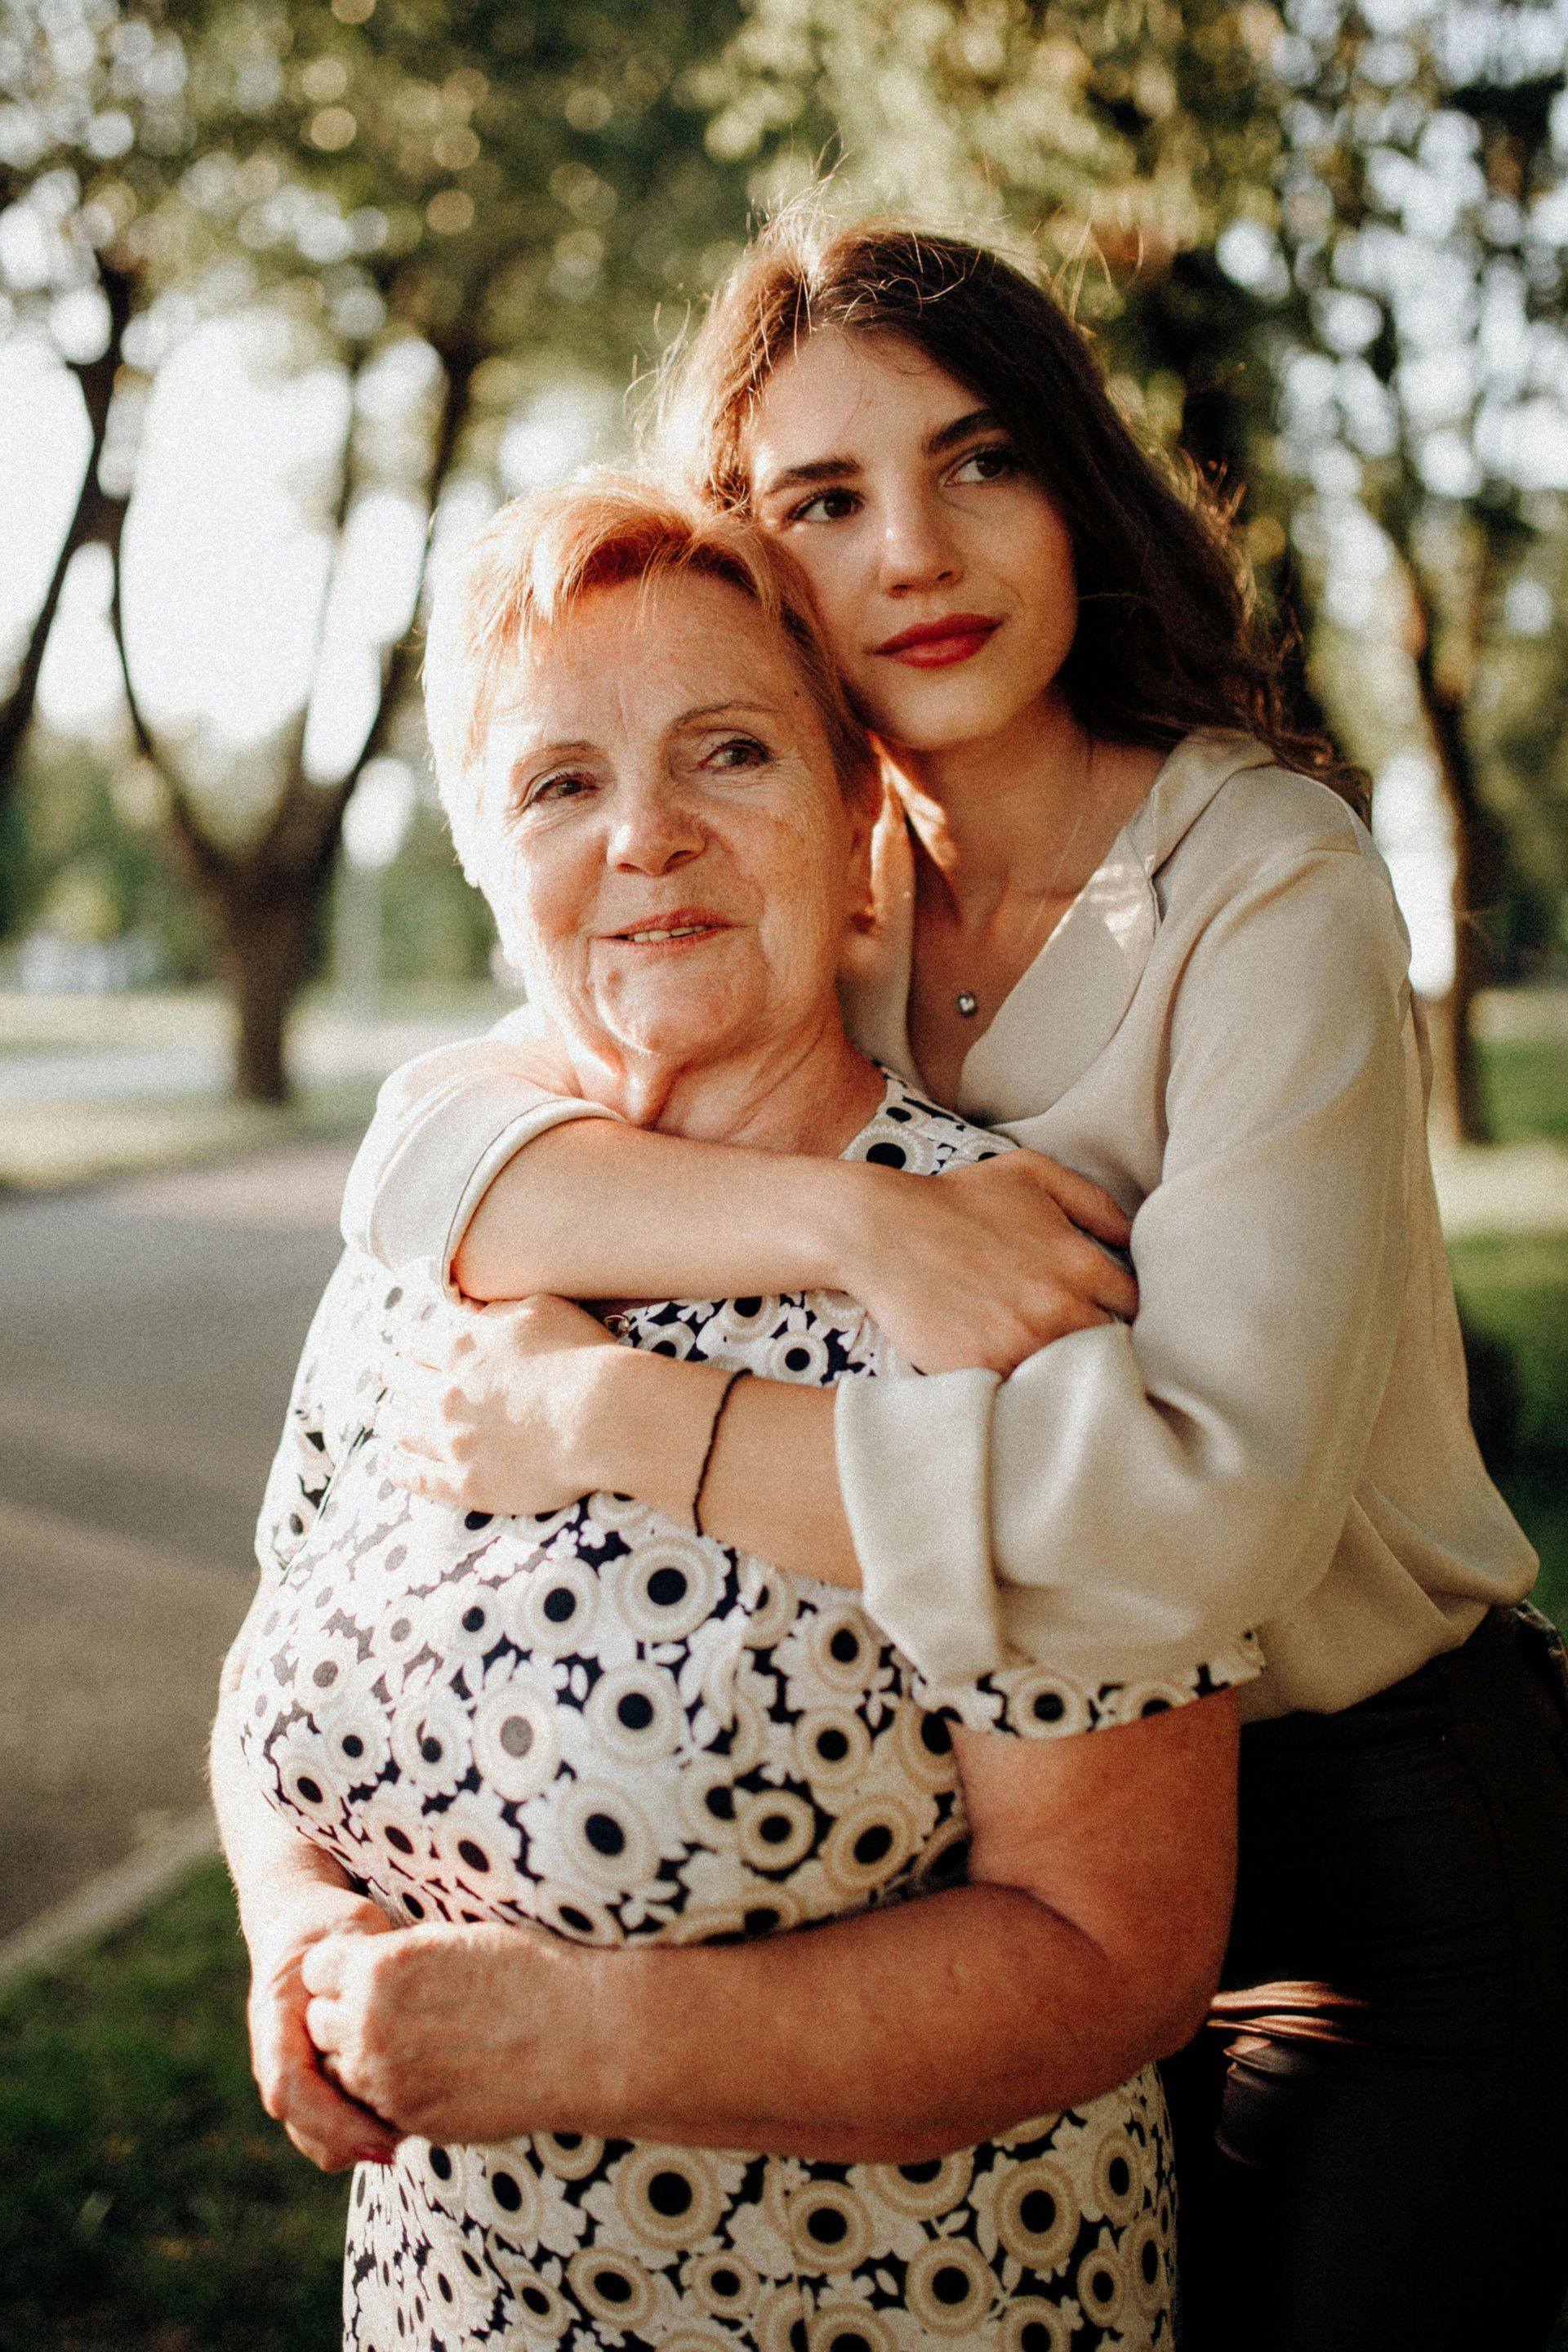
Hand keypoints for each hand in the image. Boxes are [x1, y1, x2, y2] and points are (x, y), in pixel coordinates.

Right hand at [245, 1882, 402, 2172]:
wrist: (297, 1925)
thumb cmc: (329, 1923)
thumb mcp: (348, 1929)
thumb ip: (365, 1960)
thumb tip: (390, 1993)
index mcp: (275, 2018)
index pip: (289, 2088)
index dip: (333, 2121)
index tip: (385, 2136)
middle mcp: (276, 2058)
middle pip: (305, 2127)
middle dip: (358, 2142)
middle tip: (419, 2129)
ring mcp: (293, 2075)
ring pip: (319, 2139)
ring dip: (363, 2141)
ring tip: (418, 2122)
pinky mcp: (315, 2083)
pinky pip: (334, 2128)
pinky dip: (366, 2131)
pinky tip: (409, 2112)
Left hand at [300, 1919, 586, 2144]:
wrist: (587, 2036)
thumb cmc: (532, 1970)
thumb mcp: (452, 1940)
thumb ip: (395, 1960)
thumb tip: (363, 1966)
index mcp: (381, 1967)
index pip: (318, 1967)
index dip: (343, 1966)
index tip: (370, 1967)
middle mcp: (372, 2025)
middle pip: (319, 2022)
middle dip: (344, 2013)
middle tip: (392, 2008)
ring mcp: (389, 2081)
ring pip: (341, 2070)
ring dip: (362, 2057)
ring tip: (414, 2041)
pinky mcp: (412, 2121)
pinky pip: (374, 2107)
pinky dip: (390, 2092)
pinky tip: (433, 2071)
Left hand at [380, 1293, 620, 1517]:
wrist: (601, 1419)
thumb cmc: (581, 1357)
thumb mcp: (540, 1309)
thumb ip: (497, 1310)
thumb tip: (470, 1308)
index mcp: (461, 1348)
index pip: (419, 1339)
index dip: (411, 1340)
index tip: (406, 1342)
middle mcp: (446, 1394)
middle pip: (403, 1382)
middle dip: (392, 1375)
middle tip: (384, 1373)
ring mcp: (453, 1442)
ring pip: (402, 1428)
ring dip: (387, 1418)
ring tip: (378, 1416)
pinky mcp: (466, 1483)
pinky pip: (418, 1477)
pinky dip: (398, 1468)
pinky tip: (389, 1462)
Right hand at [845, 1152, 1137, 1375]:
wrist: (880, 1230)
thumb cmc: (956, 1199)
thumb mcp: (1030, 1174)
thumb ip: (1094, 1202)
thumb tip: (1133, 1239)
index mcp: (1082, 1265)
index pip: (1134, 1307)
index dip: (1119, 1311)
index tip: (1101, 1313)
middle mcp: (1061, 1308)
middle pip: (1109, 1348)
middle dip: (1096, 1344)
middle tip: (1072, 1341)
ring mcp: (1023, 1344)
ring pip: (1070, 1377)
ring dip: (1062, 1372)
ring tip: (1043, 1362)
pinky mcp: (984, 1370)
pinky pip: (1024, 1394)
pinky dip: (1022, 1390)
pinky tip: (1011, 1375)